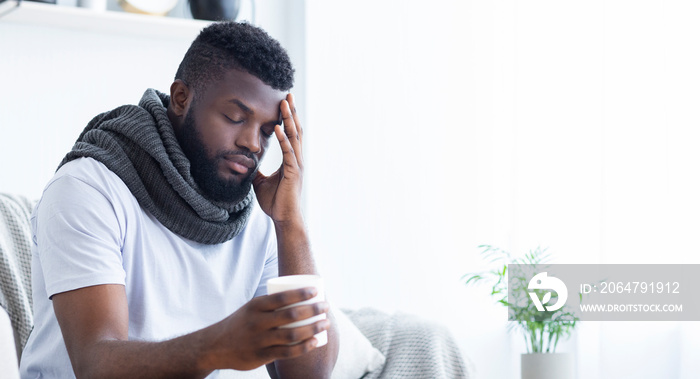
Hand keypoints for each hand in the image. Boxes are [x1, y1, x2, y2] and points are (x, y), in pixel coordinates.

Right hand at [204, 287, 329, 370]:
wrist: (216, 346)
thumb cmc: (242, 323)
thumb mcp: (252, 309)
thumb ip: (272, 305)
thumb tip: (301, 298)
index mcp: (256, 306)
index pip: (281, 297)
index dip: (301, 294)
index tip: (316, 291)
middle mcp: (257, 322)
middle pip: (290, 315)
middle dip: (312, 310)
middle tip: (326, 307)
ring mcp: (260, 340)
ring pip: (292, 335)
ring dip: (312, 329)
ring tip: (325, 323)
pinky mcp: (261, 356)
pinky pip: (287, 352)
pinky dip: (304, 347)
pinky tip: (315, 342)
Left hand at [253, 93, 303, 224]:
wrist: (284, 218)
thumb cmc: (276, 202)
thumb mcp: (261, 182)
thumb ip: (256, 171)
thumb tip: (245, 165)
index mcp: (290, 160)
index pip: (289, 134)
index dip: (287, 118)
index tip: (283, 102)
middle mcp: (296, 159)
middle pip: (295, 130)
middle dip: (291, 112)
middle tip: (287, 94)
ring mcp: (296, 164)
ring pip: (294, 137)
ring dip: (289, 119)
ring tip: (284, 103)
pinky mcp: (293, 172)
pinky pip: (288, 152)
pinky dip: (283, 139)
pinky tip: (278, 127)